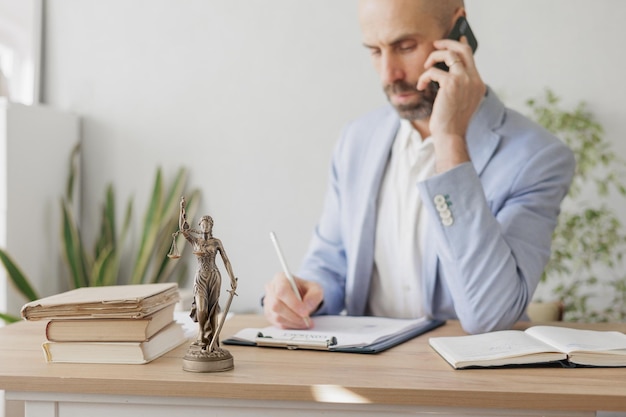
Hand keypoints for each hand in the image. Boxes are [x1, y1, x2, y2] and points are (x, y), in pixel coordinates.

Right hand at [263, 273, 323, 328]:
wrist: (302, 296)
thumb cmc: (306, 290)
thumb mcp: (316, 289)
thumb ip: (314, 296)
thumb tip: (306, 306)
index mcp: (280, 278)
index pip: (282, 291)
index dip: (293, 303)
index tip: (305, 312)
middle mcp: (271, 289)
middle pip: (277, 305)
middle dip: (293, 315)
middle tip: (307, 320)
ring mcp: (268, 302)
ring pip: (277, 316)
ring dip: (293, 322)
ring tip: (305, 322)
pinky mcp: (269, 314)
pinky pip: (278, 324)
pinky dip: (290, 325)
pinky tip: (299, 323)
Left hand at [416, 36, 485, 171]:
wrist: (450, 135)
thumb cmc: (451, 121)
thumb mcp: (459, 101)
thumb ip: (459, 86)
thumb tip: (447, 72)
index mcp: (477, 84)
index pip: (471, 57)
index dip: (462, 46)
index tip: (456, 39)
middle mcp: (473, 79)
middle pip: (463, 50)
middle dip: (448, 43)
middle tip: (435, 44)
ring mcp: (464, 80)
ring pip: (449, 54)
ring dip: (433, 57)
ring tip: (426, 66)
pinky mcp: (451, 83)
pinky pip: (433, 71)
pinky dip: (424, 77)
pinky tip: (420, 87)